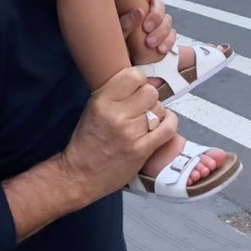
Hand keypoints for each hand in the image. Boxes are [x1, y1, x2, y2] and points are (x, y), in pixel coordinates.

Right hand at [61, 68, 177, 201]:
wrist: (81, 174)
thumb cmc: (88, 140)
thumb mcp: (93, 107)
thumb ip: (115, 93)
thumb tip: (144, 82)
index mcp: (102, 101)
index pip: (134, 76)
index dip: (139, 81)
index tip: (136, 90)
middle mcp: (116, 115)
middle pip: (150, 92)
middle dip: (148, 99)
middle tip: (141, 109)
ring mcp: (130, 133)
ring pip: (159, 110)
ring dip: (156, 114)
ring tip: (146, 122)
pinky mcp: (141, 150)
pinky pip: (167, 129)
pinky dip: (170, 123)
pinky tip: (164, 123)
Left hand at [118, 0, 175, 54]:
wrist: (120, 66)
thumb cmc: (113, 45)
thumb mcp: (115, 35)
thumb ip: (125, 24)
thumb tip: (138, 12)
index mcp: (133, 5)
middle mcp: (147, 12)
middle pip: (159, 5)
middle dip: (156, 16)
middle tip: (147, 28)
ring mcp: (157, 25)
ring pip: (167, 20)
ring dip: (162, 31)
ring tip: (151, 44)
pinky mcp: (164, 38)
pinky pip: (171, 35)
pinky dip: (168, 42)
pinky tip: (161, 50)